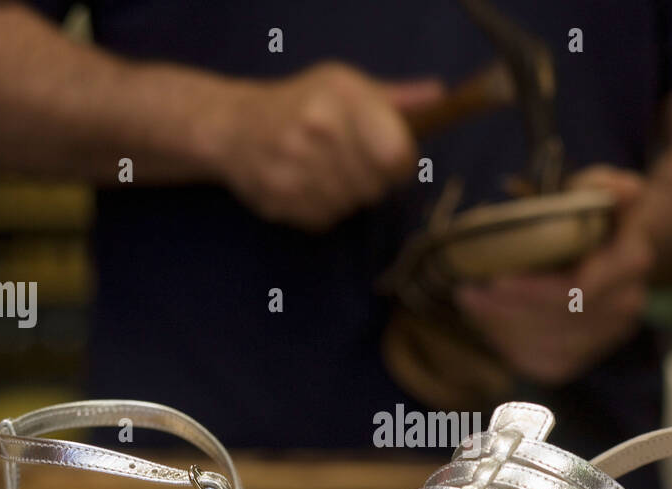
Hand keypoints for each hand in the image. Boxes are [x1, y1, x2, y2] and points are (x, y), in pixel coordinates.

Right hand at [218, 62, 442, 230]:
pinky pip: (325, 219)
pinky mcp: (281, 200)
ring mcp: (296, 168)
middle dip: (372, 179)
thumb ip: (395, 98)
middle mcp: (318, 130)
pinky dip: (323, 209)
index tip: (390, 157)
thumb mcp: (344, 86)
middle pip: (376, 185)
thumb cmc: (300, 104)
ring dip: (347, 195)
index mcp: (341, 97)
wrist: (232, 128)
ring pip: (352, 205)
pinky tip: (307, 185)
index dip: (400, 162)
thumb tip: (439, 98)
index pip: (396, 155)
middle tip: (350, 162)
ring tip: (325, 171)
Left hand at [455, 165, 653, 385]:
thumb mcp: (601, 189)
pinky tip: (486, 321)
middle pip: (557, 321)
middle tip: (466, 291)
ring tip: (469, 301)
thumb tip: (622, 191)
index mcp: (630, 262)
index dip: (534, 291)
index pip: (579, 289)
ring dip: (502, 327)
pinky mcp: (583, 358)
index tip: (495, 280)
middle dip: (508, 309)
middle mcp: (625, 305)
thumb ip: (604, 186)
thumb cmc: (597, 216)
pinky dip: (508, 344)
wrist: (614, 254)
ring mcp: (606, 337)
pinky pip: (541, 362)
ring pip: (547, 346)